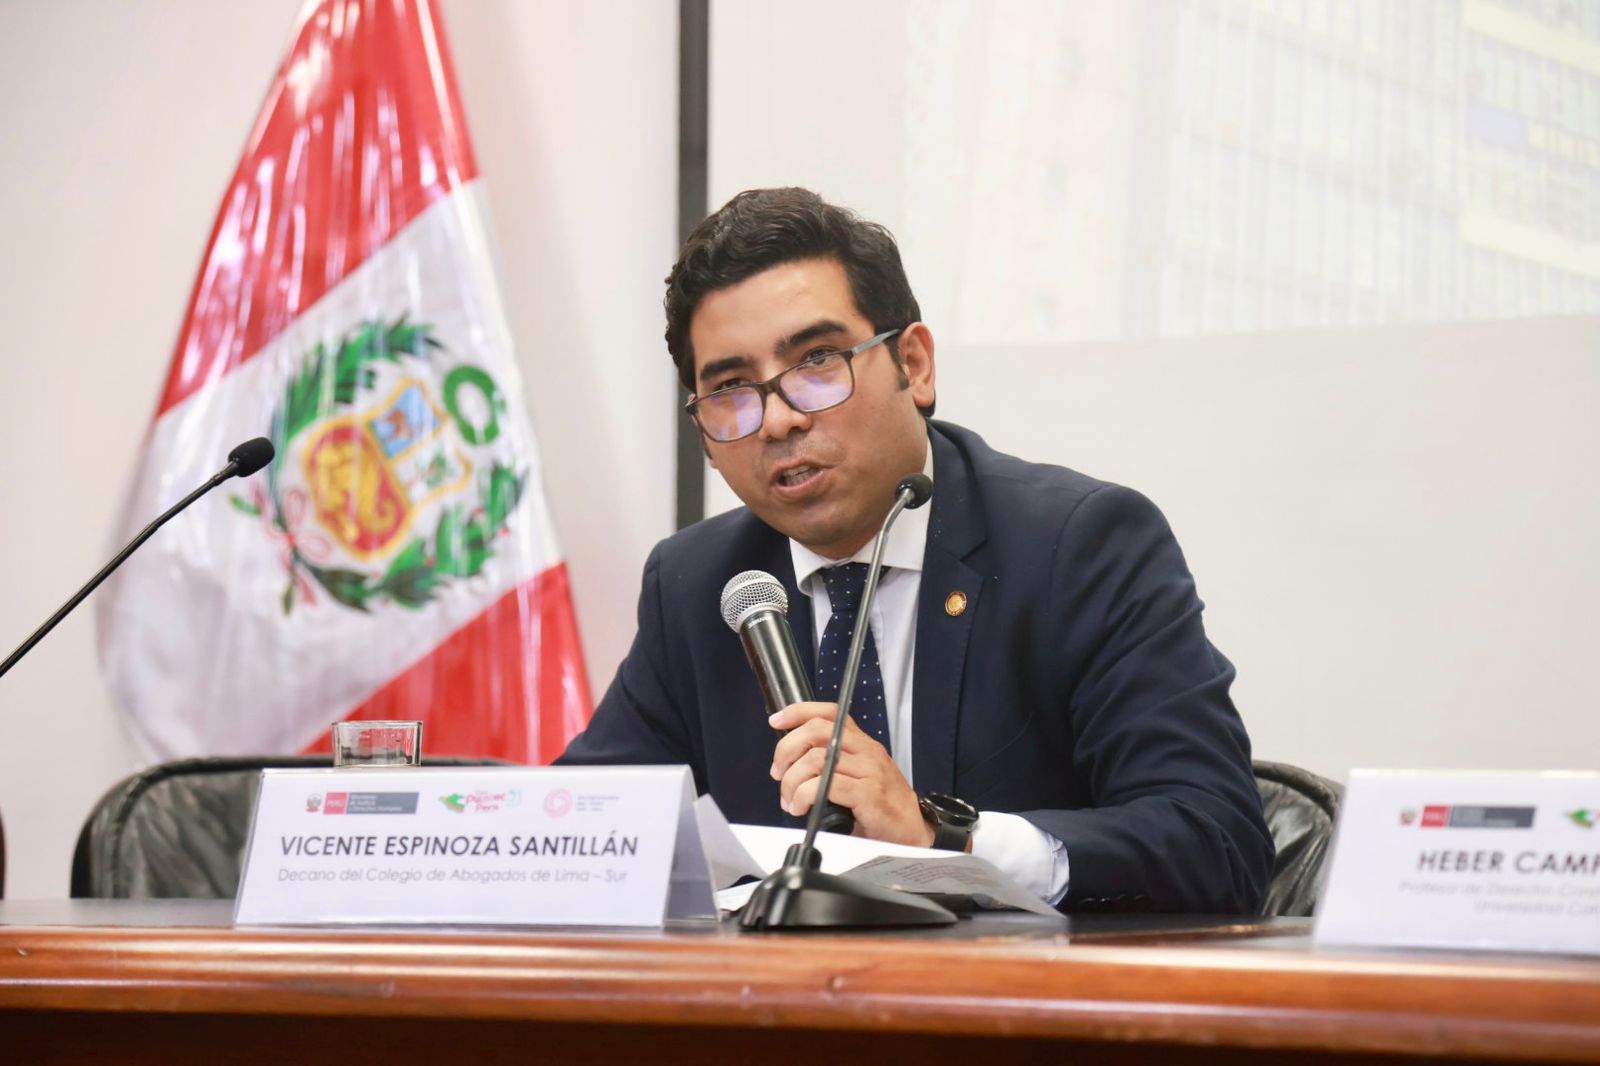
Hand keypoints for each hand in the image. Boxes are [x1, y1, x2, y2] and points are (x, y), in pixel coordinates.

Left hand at [768, 701, 932, 847]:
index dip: (799, 712)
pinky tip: (801, 808)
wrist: (912, 833)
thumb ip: (832, 766)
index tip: (776, 721)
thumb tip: (791, 766)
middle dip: (786, 750)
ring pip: (816, 759)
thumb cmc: (881, 808)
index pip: (830, 713)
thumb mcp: (857, 778)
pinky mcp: (869, 793)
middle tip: (778, 773)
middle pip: (817, 731)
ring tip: (789, 800)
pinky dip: (804, 795)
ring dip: (792, 780)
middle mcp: (866, 751)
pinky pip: (826, 785)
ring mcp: (870, 770)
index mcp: (862, 744)